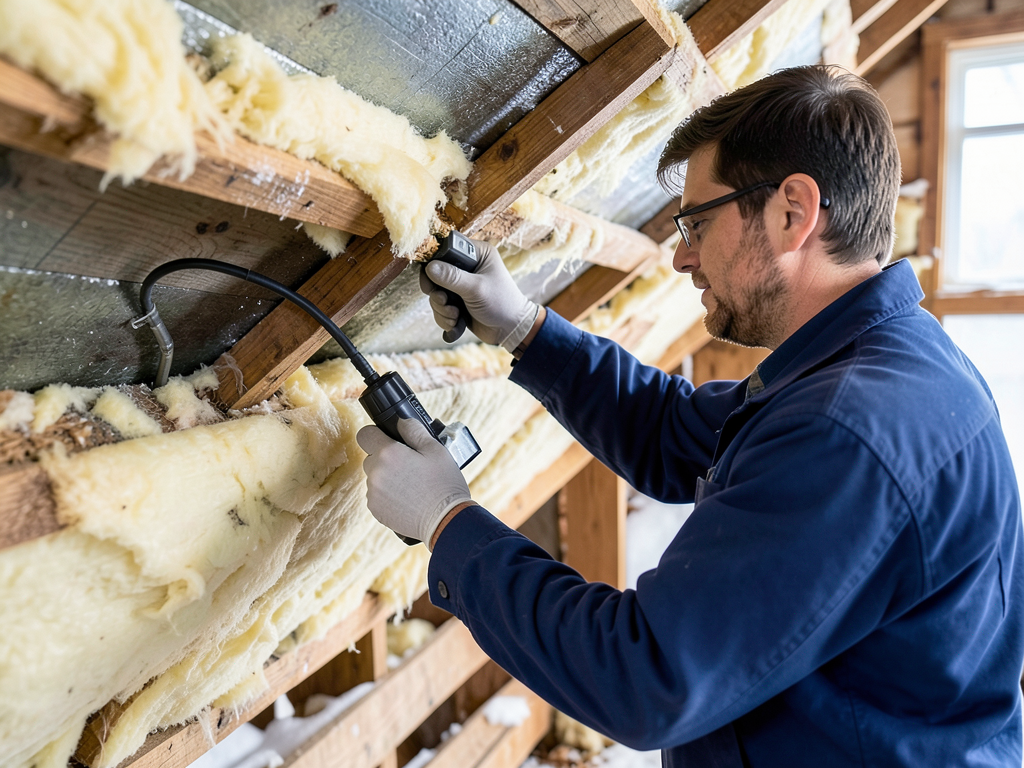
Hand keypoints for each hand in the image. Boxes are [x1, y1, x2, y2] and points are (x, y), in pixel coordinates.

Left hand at [356, 418, 471, 548]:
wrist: (445, 520)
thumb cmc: (443, 484)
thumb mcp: (436, 450)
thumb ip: (414, 430)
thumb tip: (400, 420)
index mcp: (389, 453)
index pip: (365, 434)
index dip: (375, 434)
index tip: (387, 439)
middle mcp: (375, 472)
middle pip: (371, 457)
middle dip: (385, 458)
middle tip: (409, 465)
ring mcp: (373, 493)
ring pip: (374, 477)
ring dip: (386, 477)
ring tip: (411, 485)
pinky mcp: (375, 510)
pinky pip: (376, 495)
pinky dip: (387, 495)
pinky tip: (407, 498)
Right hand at [420, 239, 538, 351]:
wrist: (511, 329)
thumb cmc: (502, 303)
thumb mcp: (476, 288)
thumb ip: (452, 277)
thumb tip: (429, 267)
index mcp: (477, 253)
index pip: (445, 249)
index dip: (434, 264)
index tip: (431, 281)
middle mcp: (467, 266)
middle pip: (435, 273)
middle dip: (437, 293)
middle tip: (444, 301)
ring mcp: (461, 285)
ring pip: (436, 293)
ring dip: (441, 308)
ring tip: (455, 315)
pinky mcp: (458, 301)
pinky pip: (440, 307)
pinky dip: (445, 318)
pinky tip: (456, 323)